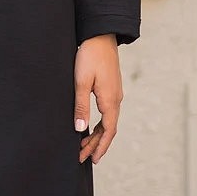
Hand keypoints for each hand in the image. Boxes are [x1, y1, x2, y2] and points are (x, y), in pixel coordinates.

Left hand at [74, 35, 122, 163]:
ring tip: (84, 146)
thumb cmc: (90, 56)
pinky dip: (99, 123)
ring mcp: (115, 93)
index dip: (100, 147)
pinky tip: (90, 126)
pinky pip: (107, 112)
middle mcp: (116, 99)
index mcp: (110, 100)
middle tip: (83, 157)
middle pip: (109, 129)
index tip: (92, 160)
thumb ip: (81, 106)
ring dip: (97, 134)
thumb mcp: (81, 82)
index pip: (108, 131)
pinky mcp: (111, 88)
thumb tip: (80, 129)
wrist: (101, 35)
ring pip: (108, 121)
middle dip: (96, 144)